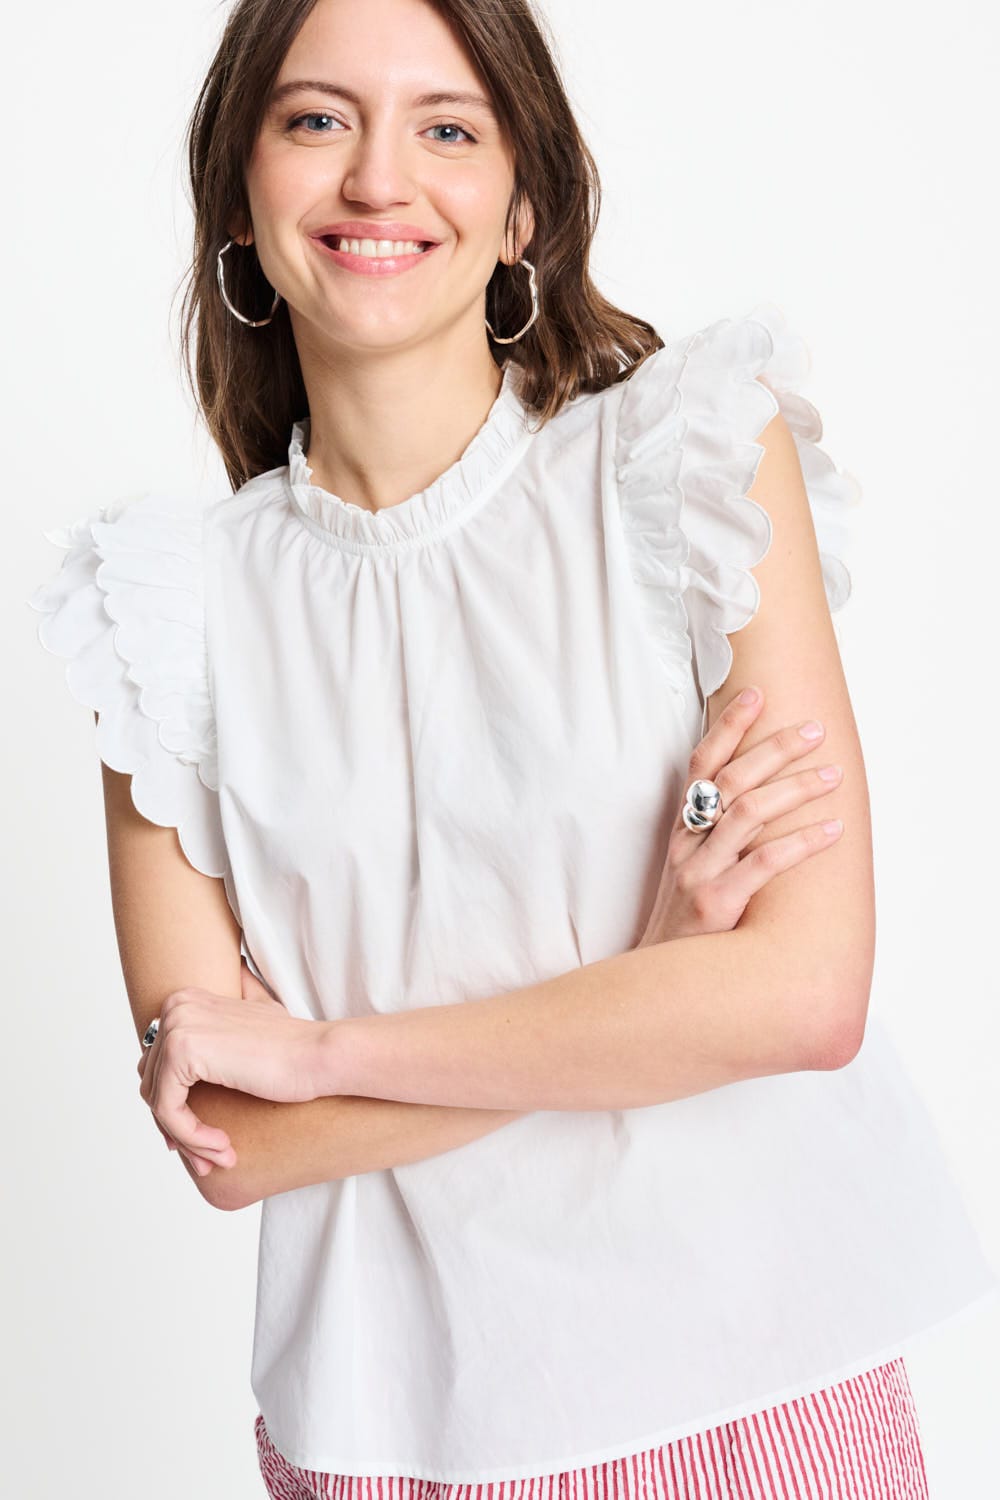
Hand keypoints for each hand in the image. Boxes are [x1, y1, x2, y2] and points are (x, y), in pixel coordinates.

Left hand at [136, 958, 323, 1174]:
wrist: (318, 1056)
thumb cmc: (294, 1047)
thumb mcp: (252, 1026)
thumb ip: (220, 1024)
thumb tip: (198, 1049)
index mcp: (183, 1001)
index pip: (158, 1067)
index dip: (176, 1108)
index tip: (199, 1140)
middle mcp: (173, 1008)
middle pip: (153, 1085)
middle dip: (179, 1128)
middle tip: (207, 1159)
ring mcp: (175, 1027)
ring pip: (159, 1103)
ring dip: (188, 1139)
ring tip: (219, 1158)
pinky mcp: (181, 1052)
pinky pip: (168, 1110)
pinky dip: (192, 1137)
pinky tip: (225, 1149)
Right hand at [637, 685, 843, 944]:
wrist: (661, 981)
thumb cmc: (685, 927)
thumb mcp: (690, 873)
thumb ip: (715, 838)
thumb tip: (759, 800)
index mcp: (681, 832)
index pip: (701, 765)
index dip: (728, 728)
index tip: (756, 695)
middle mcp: (688, 845)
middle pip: (731, 780)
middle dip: (774, 749)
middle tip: (812, 729)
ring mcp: (699, 873)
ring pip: (748, 814)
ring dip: (795, 788)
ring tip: (832, 774)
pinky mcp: (717, 903)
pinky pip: (764, 864)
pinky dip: (801, 843)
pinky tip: (832, 830)